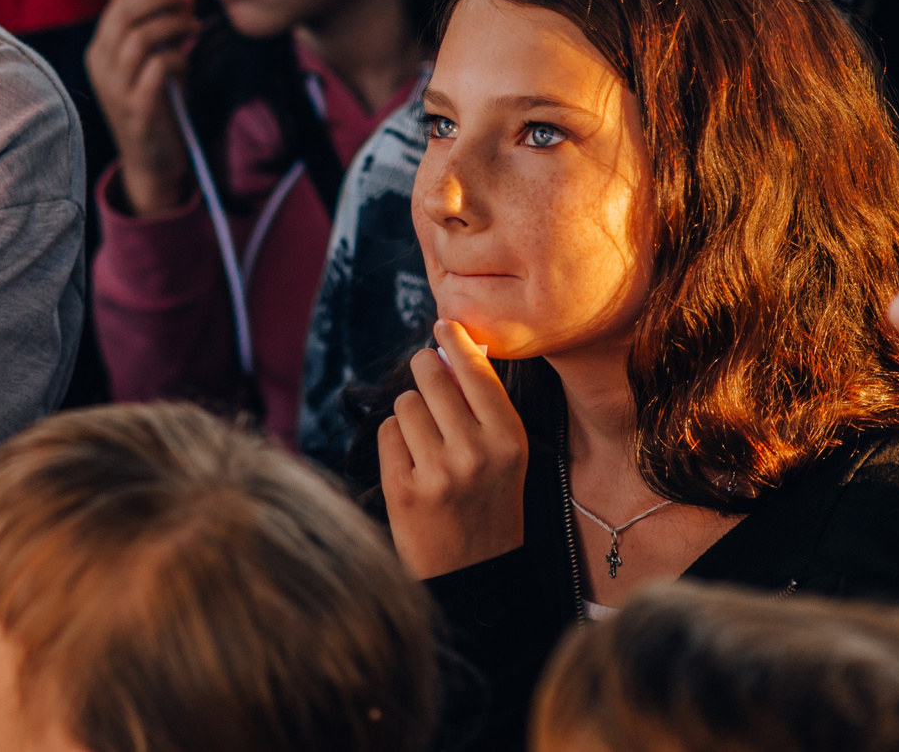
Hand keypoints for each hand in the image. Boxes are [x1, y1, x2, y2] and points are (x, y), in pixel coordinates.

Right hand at [84, 0, 200, 214]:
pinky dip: (176, 57)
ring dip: (172, 25)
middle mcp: (101, 67)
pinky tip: (187, 59)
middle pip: (125, 14)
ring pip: (139, 39)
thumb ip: (168, 29)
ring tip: (194, 26)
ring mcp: (115, 89)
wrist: (151, 162)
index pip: (118, 3)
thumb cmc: (158, 105)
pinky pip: (156, 70)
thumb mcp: (158, 61)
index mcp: (101, 51)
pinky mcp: (135, 111)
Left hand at [376, 321, 528, 578]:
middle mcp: (476, 452)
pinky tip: (413, 467)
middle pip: (430, 377)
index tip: (443, 324)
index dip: (455, 342)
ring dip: (411, 416)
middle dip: (424, 370)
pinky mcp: (404, 488)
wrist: (475, 574)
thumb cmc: (489, 504)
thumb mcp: (507, 458)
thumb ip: (483, 408)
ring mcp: (438, 471)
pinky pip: (388, 434)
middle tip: (426, 374)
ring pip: (405, 404)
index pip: (477, 372)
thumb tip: (449, 352)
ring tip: (428, 445)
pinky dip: (396, 443)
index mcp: (509, 440)